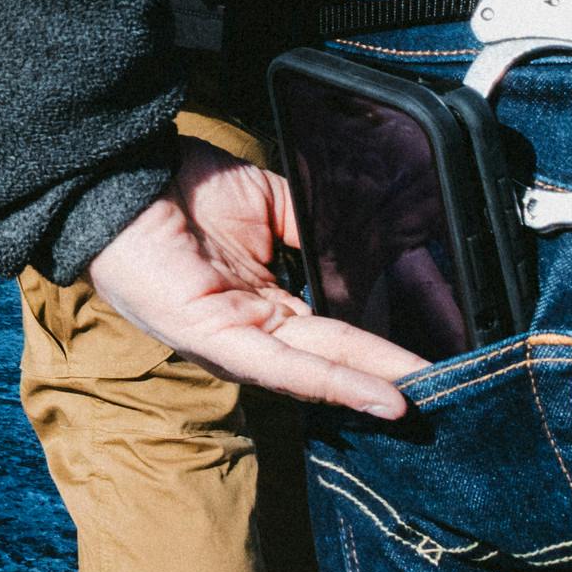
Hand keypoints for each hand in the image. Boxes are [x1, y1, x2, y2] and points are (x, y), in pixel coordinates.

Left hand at [84, 138, 427, 419]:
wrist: (122, 172)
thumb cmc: (181, 185)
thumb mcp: (266, 204)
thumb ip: (311, 228)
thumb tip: (365, 244)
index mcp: (262, 302)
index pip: (332, 332)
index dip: (380, 343)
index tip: (432, 348)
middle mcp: (251, 329)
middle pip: (332, 358)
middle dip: (389, 374)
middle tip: (448, 387)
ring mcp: (232, 339)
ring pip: (315, 371)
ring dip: (371, 386)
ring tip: (423, 399)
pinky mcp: (214, 340)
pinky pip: (281, 368)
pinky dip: (332, 383)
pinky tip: (377, 395)